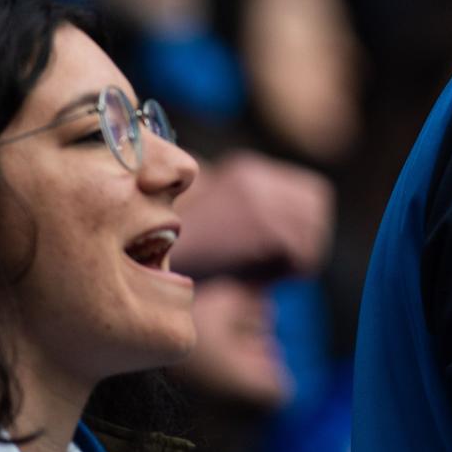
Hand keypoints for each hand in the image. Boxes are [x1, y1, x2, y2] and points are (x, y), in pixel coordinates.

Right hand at [171, 150, 333, 280]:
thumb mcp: (207, 212)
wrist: (132, 249)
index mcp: (246, 170)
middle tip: (276, 266)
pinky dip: (287, 272)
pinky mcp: (262, 226)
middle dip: (306, 239)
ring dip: (296, 258)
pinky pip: (303, 254)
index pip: (312, 193)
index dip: (304, 224)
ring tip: (261, 275)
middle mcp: (257, 178)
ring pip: (313, 233)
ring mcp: (260, 201)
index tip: (280, 249)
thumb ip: (242, 212)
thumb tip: (282, 239)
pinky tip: (254, 280)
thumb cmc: (162, 243)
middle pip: (318, 209)